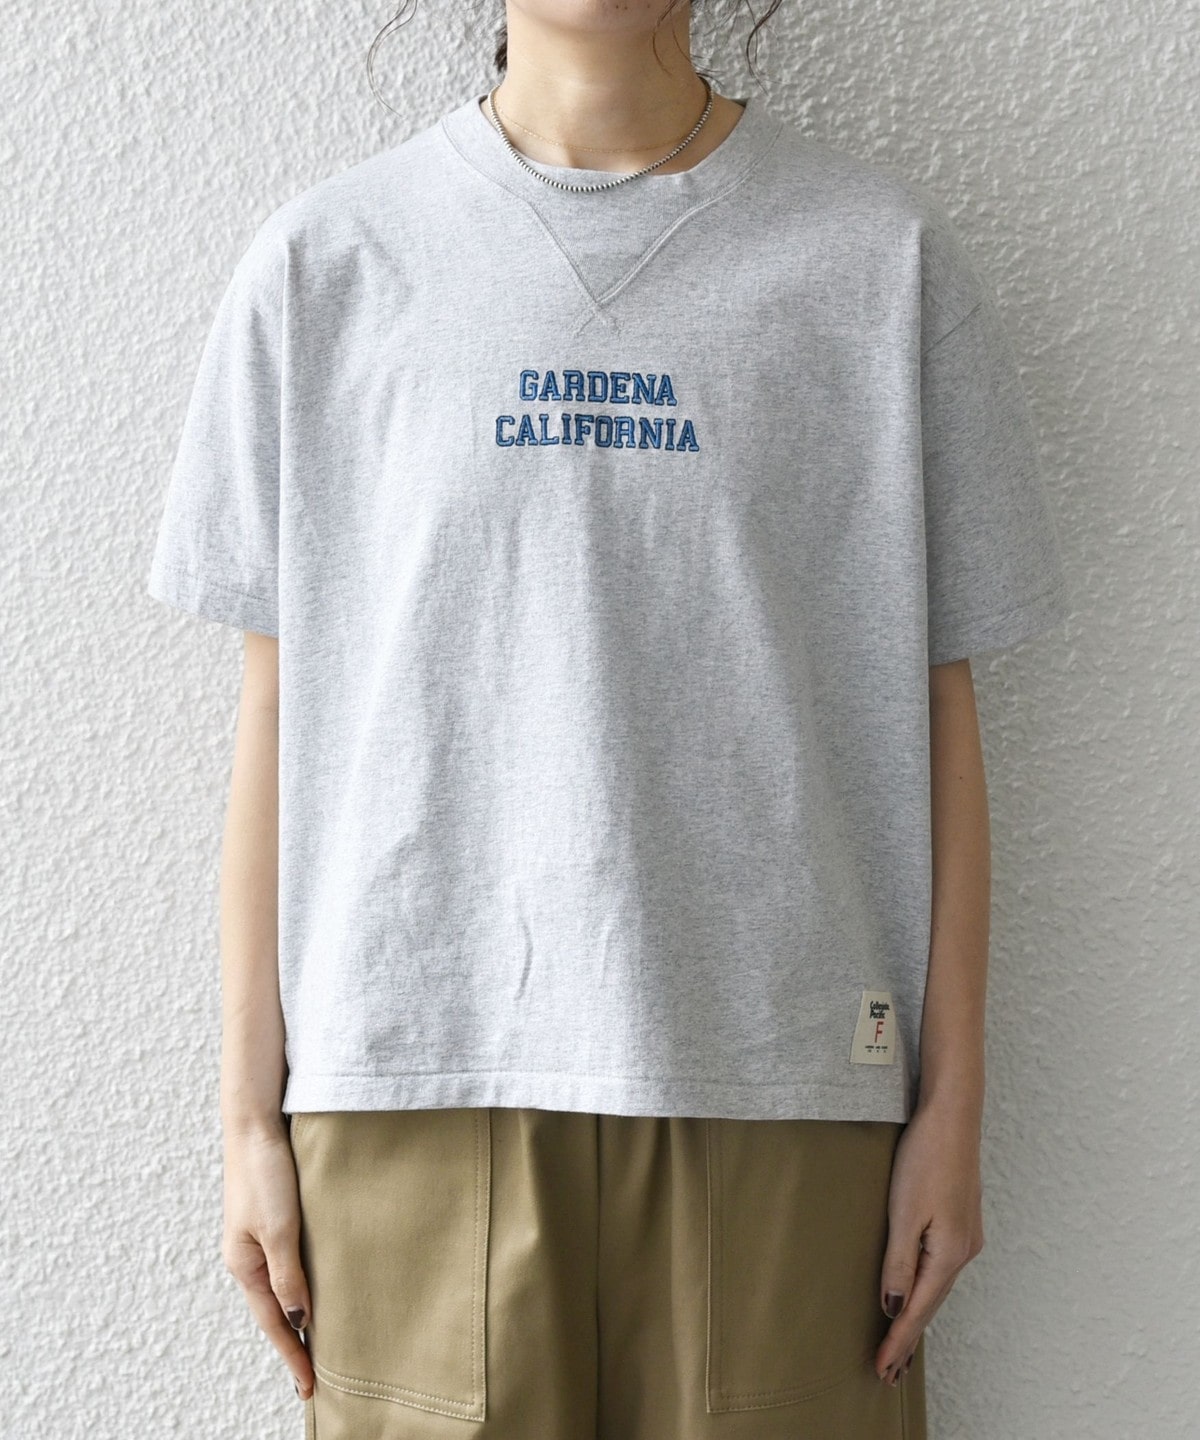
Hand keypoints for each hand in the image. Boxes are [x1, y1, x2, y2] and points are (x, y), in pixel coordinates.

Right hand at [221, 1115, 314, 1400]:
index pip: (274, 1322)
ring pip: (282, 1286)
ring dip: (298, 1313)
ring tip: (319, 1341)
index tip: (309, 1386)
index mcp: (244, 1265)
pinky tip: (316, 1287)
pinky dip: (300, 1284)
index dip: (293, 1354)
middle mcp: (248, 1257)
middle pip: (275, 1310)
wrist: (256, 1123)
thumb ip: (289, 1274)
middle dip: (293, 1343)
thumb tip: (301, 1320)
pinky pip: (287, 1263)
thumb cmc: (265, 1172)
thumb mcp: (280, 1228)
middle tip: (315, 1376)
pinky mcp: (272, 1219)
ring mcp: (258, 1238)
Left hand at [874, 1097, 984, 1384]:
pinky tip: (916, 1293)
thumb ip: (898, 1263)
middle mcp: (964, 1251)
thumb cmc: (925, 1158)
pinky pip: (941, 1267)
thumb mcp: (904, 1213)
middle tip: (888, 1372)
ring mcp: (966, 1236)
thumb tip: (893, 1306)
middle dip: (908, 1338)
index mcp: (949, 1254)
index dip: (899, 1342)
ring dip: (917, 1314)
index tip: (882, 1370)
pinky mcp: (961, 1221)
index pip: (918, 1310)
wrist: (952, 1117)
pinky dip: (926, 1288)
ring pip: (937, 1286)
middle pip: (931, 1304)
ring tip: (898, 1342)